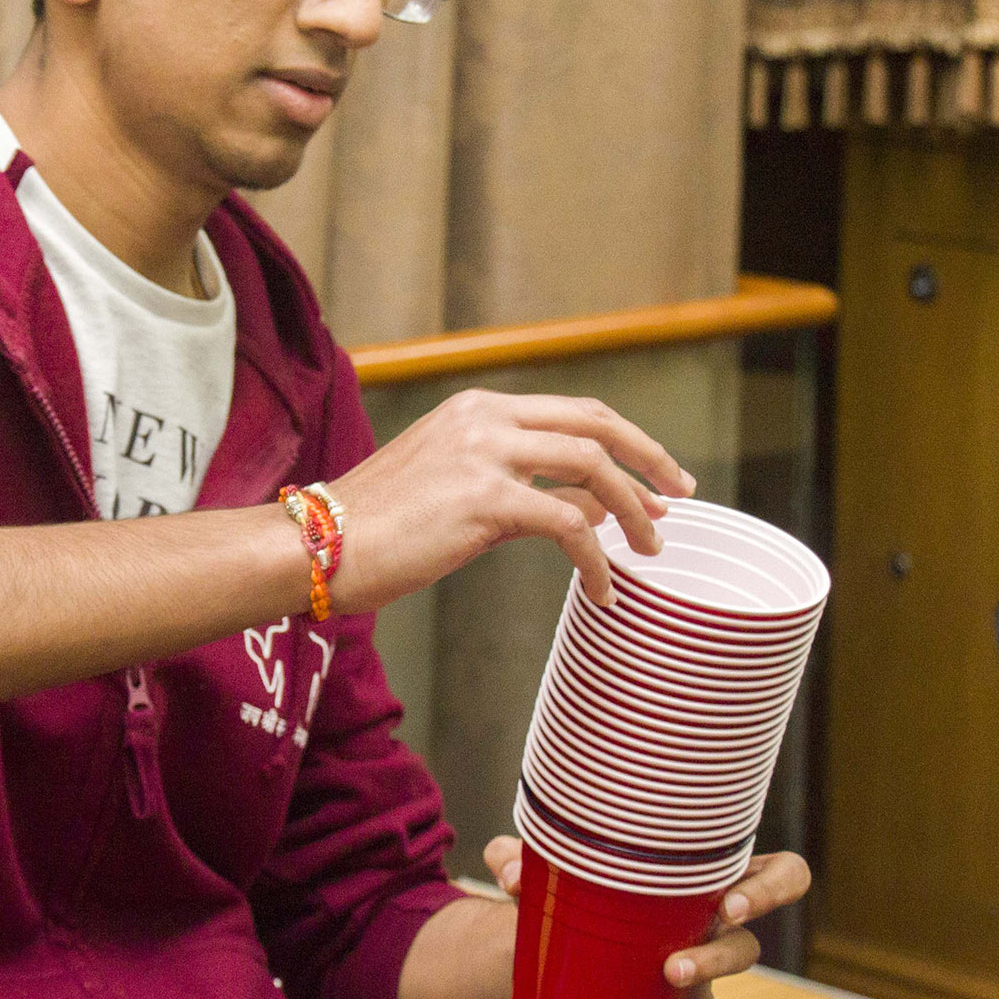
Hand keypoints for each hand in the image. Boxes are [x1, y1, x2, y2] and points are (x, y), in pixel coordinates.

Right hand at [329, 390, 694, 613]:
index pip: (573, 410)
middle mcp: (484, 419)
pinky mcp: (483, 501)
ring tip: (651, 548)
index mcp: (476, 408)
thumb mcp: (451, 486)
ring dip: (634, 510)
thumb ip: (513, 483)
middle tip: (680, 498)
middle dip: (649, 460)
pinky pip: (568, 525)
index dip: (626, 441)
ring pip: (592, 468)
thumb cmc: (376, 527)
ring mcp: (484, 455)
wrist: (318, 547)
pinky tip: (604, 589)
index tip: (658, 475)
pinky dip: (597, 559)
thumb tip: (582, 505)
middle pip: (595, 424)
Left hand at [482, 837, 813, 998]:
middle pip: (751, 937)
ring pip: (723, 978)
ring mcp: (698, 968)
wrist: (560, 941)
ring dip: (703, 974)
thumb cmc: (577, 883)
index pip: (775, 876)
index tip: (732, 896)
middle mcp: (711, 924)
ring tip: (668, 974)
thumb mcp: (550, 865)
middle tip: (712, 930)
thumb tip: (513, 873)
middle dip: (734, 938)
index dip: (773, 886)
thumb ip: (522, 858)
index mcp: (704, 876)